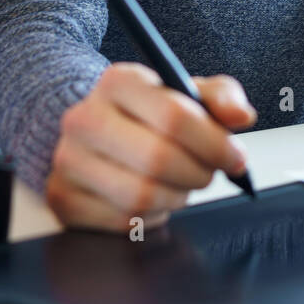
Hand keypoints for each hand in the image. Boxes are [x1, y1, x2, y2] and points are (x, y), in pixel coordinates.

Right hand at [45, 63, 256, 232]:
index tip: (235, 157)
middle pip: (158, 159)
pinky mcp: (63, 196)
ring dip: (176, 196)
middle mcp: (85, 118)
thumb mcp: (187, 92)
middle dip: (198, 173)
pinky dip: (150, 216)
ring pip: (141, 196)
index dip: (214, 143)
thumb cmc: (150, 114)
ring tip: (181, 183)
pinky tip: (153, 197)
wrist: (98, 132)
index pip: (174, 115)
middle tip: (209, 173)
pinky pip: (122, 221)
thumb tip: (241, 116)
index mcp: (118, 82)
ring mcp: (68, 159)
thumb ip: (221, 97)